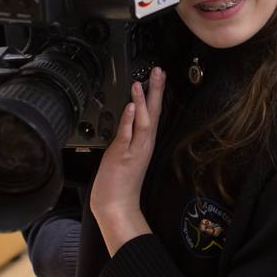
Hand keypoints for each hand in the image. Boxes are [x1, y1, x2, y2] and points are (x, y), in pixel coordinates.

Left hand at [89, 68, 164, 255]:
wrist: (116, 205)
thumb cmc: (119, 182)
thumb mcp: (124, 153)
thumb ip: (127, 135)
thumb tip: (127, 117)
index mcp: (144, 143)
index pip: (153, 114)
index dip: (156, 94)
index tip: (159, 76)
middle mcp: (143, 145)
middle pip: (154, 114)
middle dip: (157, 91)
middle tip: (160, 71)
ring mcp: (134, 150)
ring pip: (144, 122)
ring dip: (143, 102)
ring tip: (141, 83)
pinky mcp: (123, 157)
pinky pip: (128, 135)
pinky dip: (131, 120)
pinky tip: (132, 106)